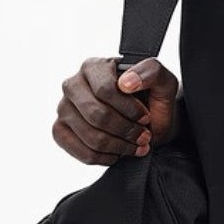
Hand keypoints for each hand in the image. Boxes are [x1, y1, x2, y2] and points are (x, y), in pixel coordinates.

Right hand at [53, 55, 181, 164]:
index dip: (129, 109)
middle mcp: (73, 84)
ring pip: (90, 136)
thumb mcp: (163, 81)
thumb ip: (151, 72)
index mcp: (94, 66)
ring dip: (119, 146)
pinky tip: (118, 152)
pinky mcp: (60, 130)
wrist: (147, 122)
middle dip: (125, 130)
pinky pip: (79, 151)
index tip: (145, 117)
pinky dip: (104, 157)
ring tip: (135, 145)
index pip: (105, 90)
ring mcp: (64, 108)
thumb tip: (126, 83)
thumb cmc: (152, 99)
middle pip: (96, 115)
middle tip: (144, 136)